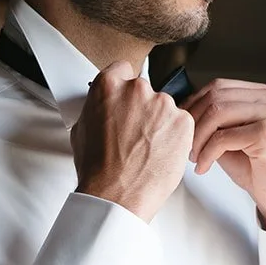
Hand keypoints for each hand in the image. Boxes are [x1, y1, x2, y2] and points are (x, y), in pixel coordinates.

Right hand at [71, 62, 193, 222]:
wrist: (117, 195)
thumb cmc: (98, 169)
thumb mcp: (82, 130)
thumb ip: (97, 108)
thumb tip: (102, 106)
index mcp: (109, 86)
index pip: (122, 70)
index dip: (124, 88)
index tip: (126, 99)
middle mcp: (137, 89)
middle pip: (144, 90)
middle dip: (141, 108)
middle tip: (134, 133)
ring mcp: (163, 104)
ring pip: (164, 107)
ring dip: (159, 122)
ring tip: (146, 148)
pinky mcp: (183, 121)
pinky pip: (182, 123)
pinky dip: (175, 136)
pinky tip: (160, 152)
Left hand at [184, 79, 265, 234]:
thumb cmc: (257, 168)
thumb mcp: (231, 135)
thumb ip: (214, 119)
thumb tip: (183, 109)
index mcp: (262, 94)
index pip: (218, 86)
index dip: (194, 104)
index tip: (181, 124)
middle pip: (215, 97)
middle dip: (193, 122)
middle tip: (185, 144)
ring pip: (216, 113)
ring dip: (198, 138)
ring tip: (194, 156)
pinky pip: (222, 137)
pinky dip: (206, 154)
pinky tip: (203, 166)